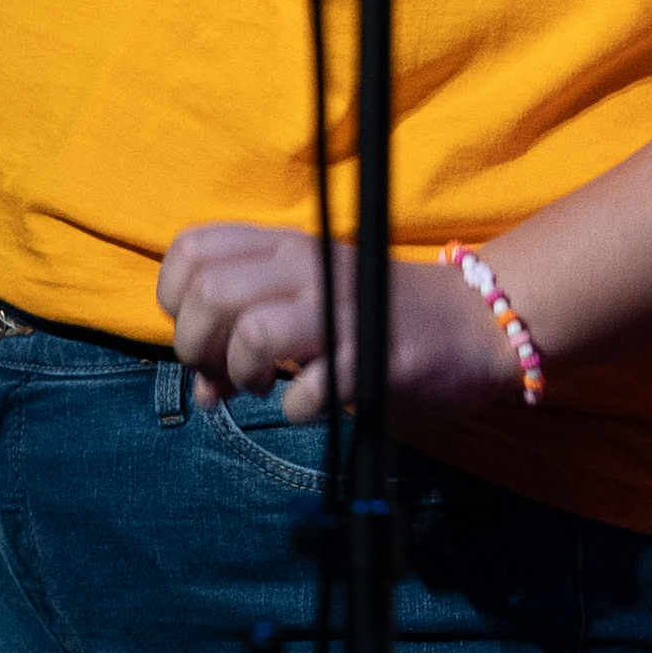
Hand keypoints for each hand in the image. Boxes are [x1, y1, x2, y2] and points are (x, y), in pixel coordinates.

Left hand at [153, 224, 524, 425]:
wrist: (475, 323)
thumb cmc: (378, 316)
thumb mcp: (309, 305)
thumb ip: (247, 335)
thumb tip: (204, 388)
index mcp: (287, 245)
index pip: (191, 247)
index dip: (176, 297)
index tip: (205, 330)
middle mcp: (309, 265)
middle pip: (208, 292)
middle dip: (198, 346)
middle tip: (228, 371)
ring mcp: (343, 306)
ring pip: (251, 330)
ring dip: (244, 373)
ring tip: (265, 386)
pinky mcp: (372, 355)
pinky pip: (306, 388)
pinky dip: (299, 407)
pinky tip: (315, 402)